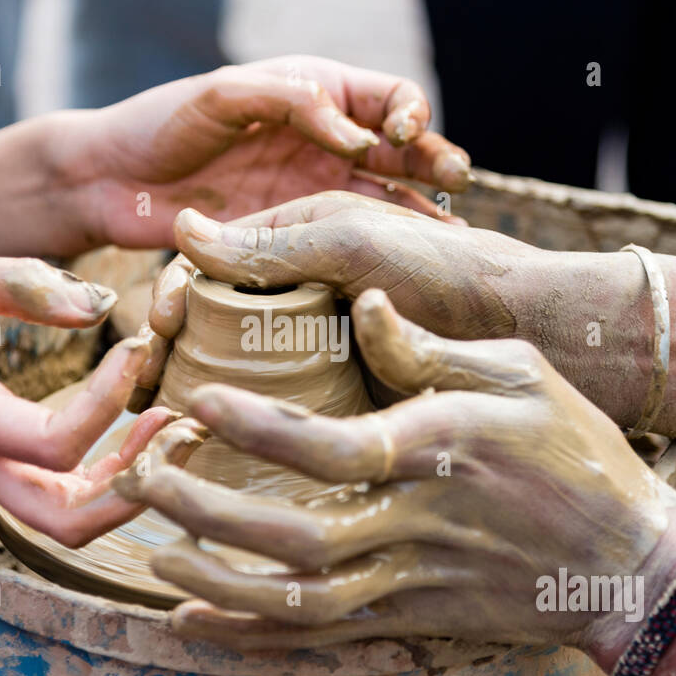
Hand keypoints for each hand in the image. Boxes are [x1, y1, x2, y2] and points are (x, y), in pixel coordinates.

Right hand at [0, 251, 198, 545]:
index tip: (137, 347)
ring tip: (173, 430)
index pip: (55, 445)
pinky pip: (59, 499)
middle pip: (67, 522)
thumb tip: (100, 305)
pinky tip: (140, 432)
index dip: (108, 405)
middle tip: (179, 427)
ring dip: (129, 488)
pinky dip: (108, 479)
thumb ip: (20, 283)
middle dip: (137, 486)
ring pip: (67, 523)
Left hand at [55, 56, 474, 248]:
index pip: (386, 97)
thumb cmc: (161, 123)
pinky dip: (382, 252)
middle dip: (433, 163)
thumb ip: (292, 102)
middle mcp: (326, 143)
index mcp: (316, 94)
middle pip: (400, 152)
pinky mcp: (296, 237)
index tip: (402, 135)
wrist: (111, 182)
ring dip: (420, 215)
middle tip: (456, 180)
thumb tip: (357, 137)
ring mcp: (314, 192)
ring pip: (385, 200)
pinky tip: (408, 266)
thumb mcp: (224, 96)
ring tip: (452, 234)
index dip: (408, 113)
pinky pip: (349, 242)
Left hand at [115, 290, 675, 662]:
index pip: (331, 447)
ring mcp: (414, 581)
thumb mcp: (520, 375)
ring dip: (218, 583)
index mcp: (440, 450)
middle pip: (295, 535)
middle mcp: (418, 524)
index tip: (197, 402)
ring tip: (154, 553)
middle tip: (145, 477)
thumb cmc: (578, 451)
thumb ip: (431, 350)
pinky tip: (194, 621)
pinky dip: (252, 635)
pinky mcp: (413, 617)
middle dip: (208, 510)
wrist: (628, 560)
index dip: (257, 429)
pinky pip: (321, 638)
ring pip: (299, 601)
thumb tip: (364, 304)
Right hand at [126, 191, 548, 402]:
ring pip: (240, 364)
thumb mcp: (353, 242)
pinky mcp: (341, 385)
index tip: (154, 334)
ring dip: (202, 386)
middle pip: (218, 317)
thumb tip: (182, 230)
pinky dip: (246, 419)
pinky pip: (279, 404)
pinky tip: (219, 444)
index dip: (178, 295)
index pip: (215, 264)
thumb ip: (272, 242)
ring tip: (172, 421)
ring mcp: (322, 338)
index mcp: (302, 237)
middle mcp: (305, 287)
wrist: (524, 326)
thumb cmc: (446, 268)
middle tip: (150, 387)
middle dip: (178, 347)